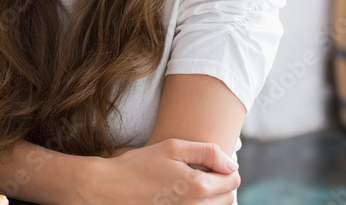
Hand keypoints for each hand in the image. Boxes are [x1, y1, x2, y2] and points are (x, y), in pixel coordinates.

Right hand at [83, 139, 239, 204]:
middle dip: (222, 183)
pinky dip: (200, 204)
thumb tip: (232, 163)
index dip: (227, 168)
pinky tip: (185, 195)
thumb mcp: (172, 147)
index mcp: (198, 186)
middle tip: (204, 171)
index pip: (233, 180)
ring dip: (213, 196)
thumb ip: (207, 152)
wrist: (112, 188)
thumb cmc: (139, 164)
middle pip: (228, 198)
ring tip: (193, 184)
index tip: (213, 162)